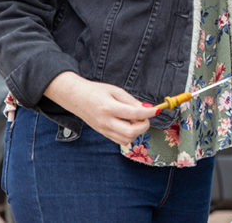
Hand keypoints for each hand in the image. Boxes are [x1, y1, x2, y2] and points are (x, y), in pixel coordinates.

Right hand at [44, 72, 158, 144]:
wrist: (75, 97)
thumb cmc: (95, 91)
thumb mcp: (115, 90)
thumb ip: (131, 101)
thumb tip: (146, 108)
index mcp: (108, 107)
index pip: (133, 113)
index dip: (148, 113)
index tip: (156, 110)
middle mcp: (105, 121)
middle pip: (130, 132)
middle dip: (144, 126)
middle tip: (145, 117)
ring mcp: (103, 129)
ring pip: (126, 139)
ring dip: (137, 132)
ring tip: (137, 120)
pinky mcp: (103, 133)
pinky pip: (120, 140)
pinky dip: (129, 135)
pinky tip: (129, 125)